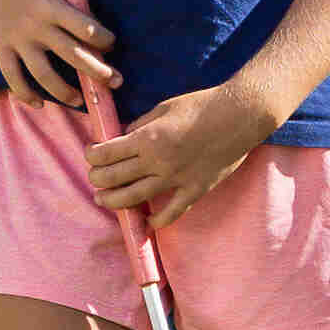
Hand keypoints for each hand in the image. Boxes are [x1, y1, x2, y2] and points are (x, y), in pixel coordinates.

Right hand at [0, 0, 118, 116]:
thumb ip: (68, 8)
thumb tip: (94, 35)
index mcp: (51, 4)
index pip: (84, 27)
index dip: (103, 39)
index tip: (111, 44)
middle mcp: (35, 24)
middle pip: (72, 54)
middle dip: (98, 71)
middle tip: (116, 81)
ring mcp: (16, 39)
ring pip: (44, 74)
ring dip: (65, 92)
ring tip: (79, 100)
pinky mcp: (0, 48)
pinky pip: (14, 78)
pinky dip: (26, 94)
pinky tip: (40, 103)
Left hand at [85, 67, 285, 217]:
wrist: (239, 116)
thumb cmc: (201, 106)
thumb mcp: (163, 108)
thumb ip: (140, 125)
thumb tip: (123, 137)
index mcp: (148, 138)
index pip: (107, 153)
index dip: (92, 155)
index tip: (90, 154)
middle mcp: (158, 162)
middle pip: (115, 178)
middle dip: (97, 179)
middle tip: (94, 178)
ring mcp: (177, 179)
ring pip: (135, 198)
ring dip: (114, 202)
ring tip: (103, 200)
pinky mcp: (196, 189)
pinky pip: (173, 212)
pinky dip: (158, 221)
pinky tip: (147, 223)